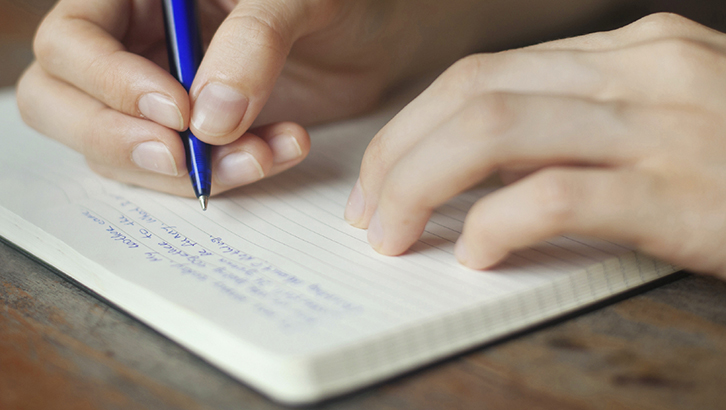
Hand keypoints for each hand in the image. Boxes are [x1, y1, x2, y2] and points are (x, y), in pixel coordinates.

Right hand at [15, 0, 513, 195]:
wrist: (373, 31)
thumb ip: (253, 43)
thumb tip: (211, 120)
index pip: (72, 43)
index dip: (109, 84)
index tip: (178, 111)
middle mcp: (132, 45)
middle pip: (63, 104)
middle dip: (120, 141)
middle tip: (183, 159)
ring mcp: (158, 94)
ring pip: (125, 150)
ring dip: (185, 170)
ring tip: (262, 155)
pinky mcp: (196, 134)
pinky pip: (184, 169)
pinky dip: (228, 174)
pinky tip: (280, 151)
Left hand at [345, 13, 725, 278]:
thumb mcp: (665, 119)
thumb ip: (581, 124)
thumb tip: (481, 162)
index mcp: (630, 50)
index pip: (484, 72)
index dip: (416, 124)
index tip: (384, 172)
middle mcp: (641, 71)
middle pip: (472, 94)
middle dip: (400, 155)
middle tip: (370, 211)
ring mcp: (664, 126)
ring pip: (495, 132)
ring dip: (421, 187)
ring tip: (392, 235)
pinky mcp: (681, 192)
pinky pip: (557, 196)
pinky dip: (497, 225)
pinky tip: (475, 254)